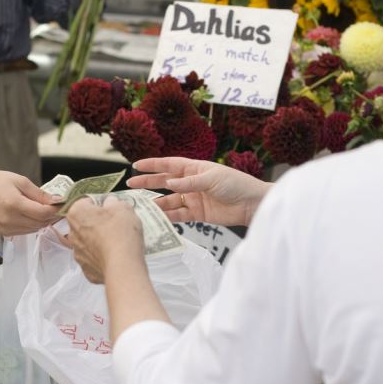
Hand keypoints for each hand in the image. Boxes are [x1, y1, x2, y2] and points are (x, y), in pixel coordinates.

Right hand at [0, 168, 59, 235]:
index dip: (56, 209)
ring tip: (45, 208)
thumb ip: (39, 193)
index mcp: (14, 204)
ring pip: (35, 229)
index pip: (43, 213)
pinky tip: (33, 214)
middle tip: (57, 205)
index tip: (63, 202)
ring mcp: (7, 228)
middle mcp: (10, 220)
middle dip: (52, 215)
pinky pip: (27, 231)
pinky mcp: (5, 233)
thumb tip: (57, 200)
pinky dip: (34, 224)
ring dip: (43, 220)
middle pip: (41, 223)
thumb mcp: (19, 181)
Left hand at [66, 197, 143, 283]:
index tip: (111, 208)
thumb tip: (111, 204)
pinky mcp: (86, 270)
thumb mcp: (123, 207)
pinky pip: (94, 259)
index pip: (85, 202)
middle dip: (99, 223)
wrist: (122, 266)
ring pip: (89, 242)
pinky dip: (103, 258)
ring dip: (100, 241)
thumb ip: (114, 202)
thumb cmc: (120, 233)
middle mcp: (72, 233)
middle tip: (116, 224)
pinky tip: (115, 256)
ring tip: (118, 242)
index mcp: (77, 213)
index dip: (100, 204)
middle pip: (85, 223)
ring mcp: (78, 253)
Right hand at [125, 157, 271, 226]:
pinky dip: (169, 217)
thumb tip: (169, 184)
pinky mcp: (198, 214)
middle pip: (165, 182)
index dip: (152, 165)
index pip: (169, 164)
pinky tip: (158, 219)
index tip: (136, 166)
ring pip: (170, 200)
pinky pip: (179, 215)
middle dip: (148, 184)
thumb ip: (189, 183)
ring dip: (156, 203)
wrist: (252, 204)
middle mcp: (191, 183)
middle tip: (130, 186)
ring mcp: (193, 199)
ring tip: (141, 207)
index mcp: (194, 169)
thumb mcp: (212, 179)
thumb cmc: (236, 184)